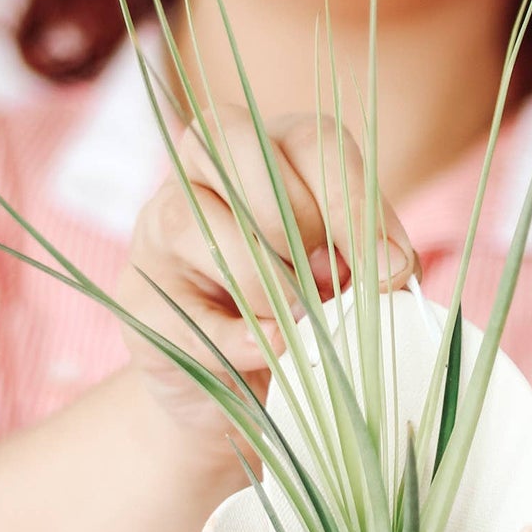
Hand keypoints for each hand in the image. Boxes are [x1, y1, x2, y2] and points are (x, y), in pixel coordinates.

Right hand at [115, 106, 417, 456]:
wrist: (238, 391)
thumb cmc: (301, 316)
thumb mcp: (347, 278)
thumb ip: (370, 259)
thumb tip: (392, 267)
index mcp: (268, 150)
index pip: (312, 140)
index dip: (353, 200)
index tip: (388, 268)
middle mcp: (200, 171)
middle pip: (244, 149)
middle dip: (298, 224)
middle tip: (327, 283)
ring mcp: (157, 229)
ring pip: (212, 230)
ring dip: (273, 290)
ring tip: (302, 327)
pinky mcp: (139, 300)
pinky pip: (196, 316)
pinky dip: (246, 344)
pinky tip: (273, 352)